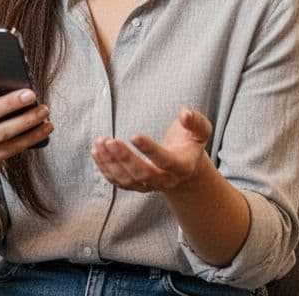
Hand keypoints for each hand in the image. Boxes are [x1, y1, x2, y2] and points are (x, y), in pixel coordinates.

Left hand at [91, 108, 210, 194]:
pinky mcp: (137, 186)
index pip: (165, 160)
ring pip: (128, 181)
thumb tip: (185, 113)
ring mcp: (150, 186)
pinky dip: (106, 169)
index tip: (134, 135)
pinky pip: (119, 183)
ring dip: (111, 163)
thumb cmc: (190, 143)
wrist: (185, 167)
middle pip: (143, 174)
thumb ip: (195, 121)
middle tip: (110, 141)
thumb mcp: (200, 130)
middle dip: (124, 158)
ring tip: (100, 143)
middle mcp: (166, 180)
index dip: (149, 150)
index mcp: (182, 166)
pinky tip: (98, 153)